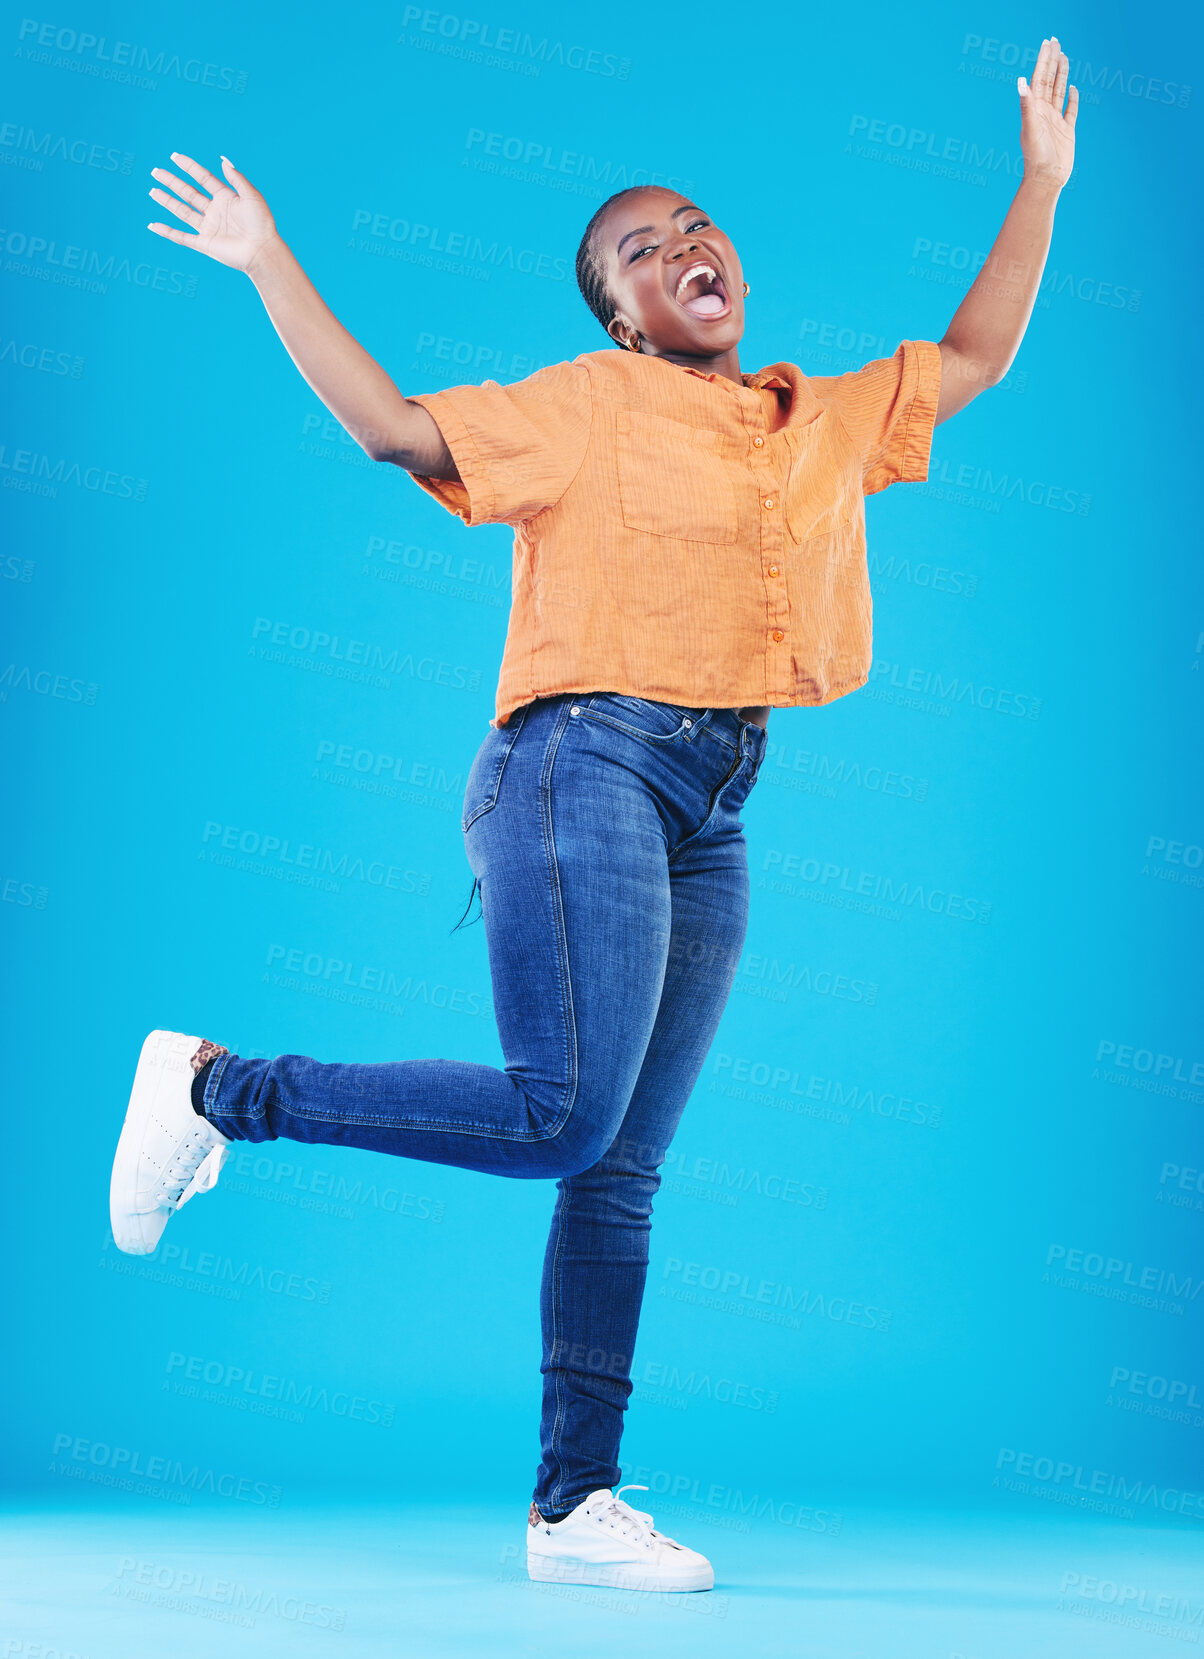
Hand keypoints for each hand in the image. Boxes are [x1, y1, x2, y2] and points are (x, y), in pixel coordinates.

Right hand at [147, 153, 278, 273]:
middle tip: (156, 172)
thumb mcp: (251, 195)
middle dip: (172, 182)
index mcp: (226, 198)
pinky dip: (167, 232)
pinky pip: (181, 237)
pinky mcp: (205, 244)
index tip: (174, 157)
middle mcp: (215, 211)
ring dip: (167, 201)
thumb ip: (236, 178)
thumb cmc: (262, 223)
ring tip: (152, 190)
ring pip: (182, 211)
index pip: (203, 178)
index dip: (189, 167)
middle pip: (188, 193)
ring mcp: (209, 227)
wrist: (262, 251)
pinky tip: (153, 226)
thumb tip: (222, 160)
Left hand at [1018, 37, 1077, 187]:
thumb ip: (1026, 104)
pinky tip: (1073, 88)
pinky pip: (1070, 110)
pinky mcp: (1067, 130)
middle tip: (1055, 41)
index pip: (1039, 78)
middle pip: (1049, 80)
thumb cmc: (1036, 155)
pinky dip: (1072, 98)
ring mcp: (1055, 121)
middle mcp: (1044, 112)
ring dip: (1061, 74)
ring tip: (1063, 56)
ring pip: (1059, 91)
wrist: (1046, 179)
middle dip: (1052, 61)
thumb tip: (1020, 82)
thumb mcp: (1030, 127)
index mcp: (1034, 109)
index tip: (1048, 42)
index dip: (1043, 60)